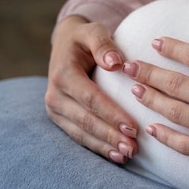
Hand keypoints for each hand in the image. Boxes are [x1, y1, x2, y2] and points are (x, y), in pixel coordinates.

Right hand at [44, 15, 138, 163]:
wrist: (66, 44)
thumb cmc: (86, 38)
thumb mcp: (93, 31)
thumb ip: (103, 44)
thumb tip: (115, 63)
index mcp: (63, 74)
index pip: (91, 99)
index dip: (111, 114)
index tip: (133, 127)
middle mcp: (54, 95)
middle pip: (86, 120)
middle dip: (110, 136)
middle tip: (134, 148)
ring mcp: (55, 110)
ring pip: (81, 133)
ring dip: (105, 146)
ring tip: (127, 155)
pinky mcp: (60, 118)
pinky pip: (79, 136)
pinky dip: (98, 148)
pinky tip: (116, 157)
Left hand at [124, 25, 188, 178]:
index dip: (173, 48)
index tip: (156, 43)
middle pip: (175, 83)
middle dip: (149, 73)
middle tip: (128, 67)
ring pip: (174, 111)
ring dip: (153, 100)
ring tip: (135, 92)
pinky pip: (185, 145)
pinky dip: (166, 138)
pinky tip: (152, 130)